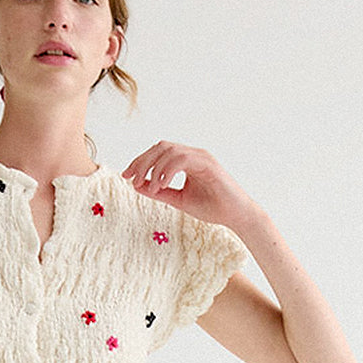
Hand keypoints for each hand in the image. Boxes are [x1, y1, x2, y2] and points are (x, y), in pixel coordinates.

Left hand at [121, 141, 256, 231]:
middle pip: (161, 147)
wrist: (235, 216)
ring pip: (169, 151)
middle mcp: (193, 154)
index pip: (158, 152)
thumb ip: (159, 192)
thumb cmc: (211, 207)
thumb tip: (138, 186)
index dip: (140, 162)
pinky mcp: (208, 164)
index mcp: (186, 160)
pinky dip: (167, 171)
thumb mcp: (178, 200)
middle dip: (142, 162)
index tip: (127, 176)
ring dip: (154, 168)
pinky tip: (161, 185)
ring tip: (149, 186)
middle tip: (130, 179)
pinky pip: (182, 160)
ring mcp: (201, 157)